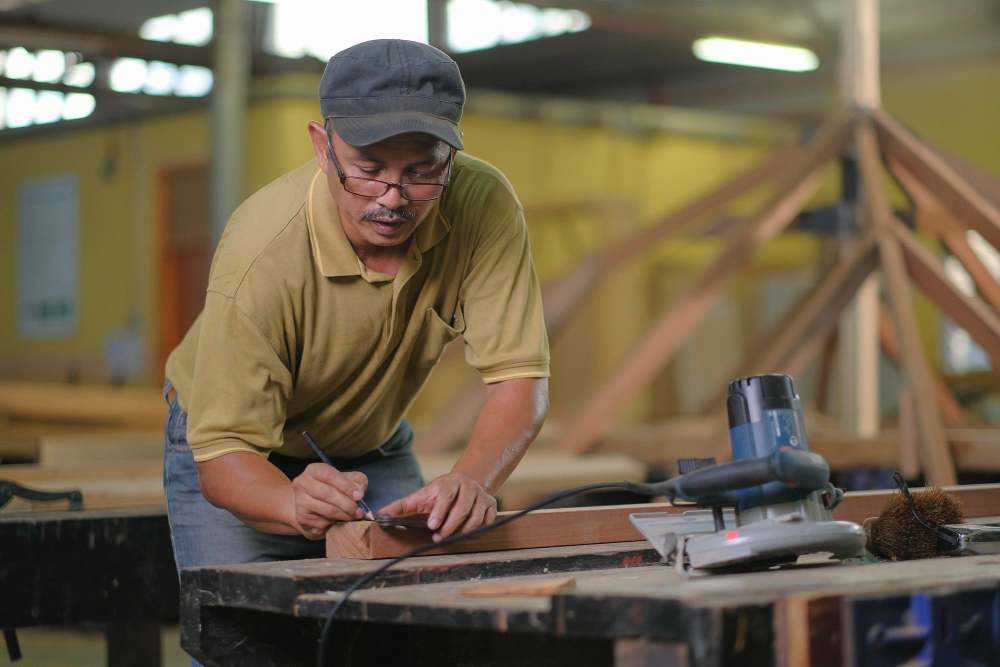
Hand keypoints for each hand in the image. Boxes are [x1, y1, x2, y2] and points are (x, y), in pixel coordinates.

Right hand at [289, 464, 367, 539]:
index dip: (346, 486)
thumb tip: (359, 491)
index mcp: (314, 470)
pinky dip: (335, 523)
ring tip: (353, 517)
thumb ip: (356, 481)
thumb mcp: (347, 479)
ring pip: (326, 510)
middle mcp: (302, 484)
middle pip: (327, 494)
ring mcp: (300, 501)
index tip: (359, 496)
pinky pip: (322, 523)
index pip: (329, 475)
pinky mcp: (301, 518)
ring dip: (344, 516)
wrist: (312, 506)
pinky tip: (340, 521)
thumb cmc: (333, 489)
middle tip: (359, 512)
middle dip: (347, 504)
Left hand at [380, 472, 497, 541]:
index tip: (432, 526)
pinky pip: (487, 521)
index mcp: (449, 483)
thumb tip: (379, 515)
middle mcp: (468, 487)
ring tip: (450, 538)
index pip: (446, 496)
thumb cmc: (437, 495)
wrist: (465, 483)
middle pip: (462, 509)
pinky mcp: (491, 506)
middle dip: (450, 526)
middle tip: (438, 538)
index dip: (440, 511)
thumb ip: (400, 506)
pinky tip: (465, 534)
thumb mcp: (419, 497)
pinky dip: (476, 530)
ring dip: (462, 531)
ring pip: (476, 517)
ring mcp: (482, 496)